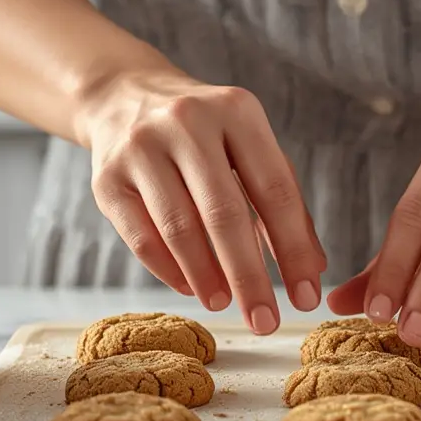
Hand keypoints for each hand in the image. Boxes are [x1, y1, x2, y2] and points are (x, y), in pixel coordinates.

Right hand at [77, 68, 325, 333]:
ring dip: (207, 277)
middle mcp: (187, 123)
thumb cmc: (207, 136)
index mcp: (237, 111)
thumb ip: (285, 203)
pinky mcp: (106, 179)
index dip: (294, 248)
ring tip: (226, 306)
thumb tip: (313, 269)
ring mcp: (141, 148)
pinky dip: (170, 271)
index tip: (306, 296)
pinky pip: (141, 238)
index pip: (275, 189)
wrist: (124, 97)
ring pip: (179, 228)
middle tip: (266, 322)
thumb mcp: (251, 149)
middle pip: (224, 214)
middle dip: (249, 277)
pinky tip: (192, 289)